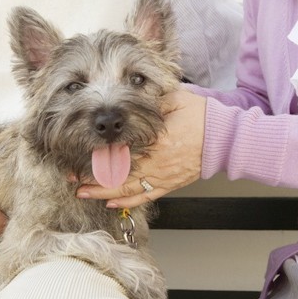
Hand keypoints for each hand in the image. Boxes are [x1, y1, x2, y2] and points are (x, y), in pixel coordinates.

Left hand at [76, 89, 205, 207]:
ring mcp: (164, 176)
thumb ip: (151, 98)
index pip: (122, 149)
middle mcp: (158, 162)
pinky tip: (109, 201)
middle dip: (93, 177)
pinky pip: (144, 196)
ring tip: (83, 192)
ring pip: (128, 189)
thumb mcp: (176, 99)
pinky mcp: (170, 184)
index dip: (100, 154)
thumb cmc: (202, 116)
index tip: (81, 153)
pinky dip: (126, 201)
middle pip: (119, 173)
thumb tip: (128, 96)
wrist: (225, 138)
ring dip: (103, 192)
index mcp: (158, 140)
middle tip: (72, 177)